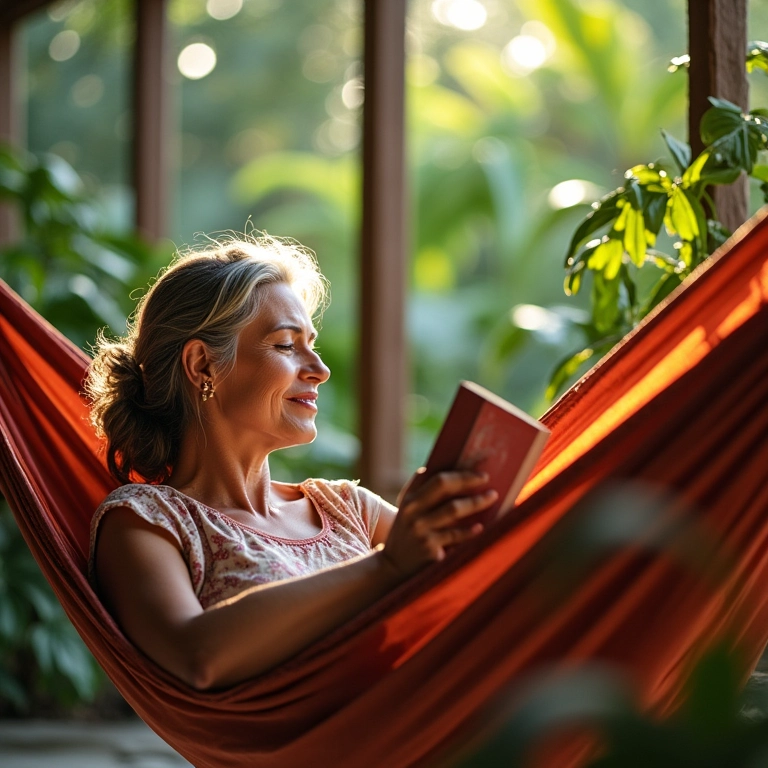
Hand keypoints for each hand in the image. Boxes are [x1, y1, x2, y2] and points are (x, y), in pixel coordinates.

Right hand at [381, 469, 497, 578]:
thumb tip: (444, 469)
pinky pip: (455, 535)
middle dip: (468, 481)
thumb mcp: (407, 510)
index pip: (437, 478)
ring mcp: (420, 529)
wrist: (393, 565)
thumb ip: (420, 490)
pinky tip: (480, 527)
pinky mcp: (428, 547)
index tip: (479, 472)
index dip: (460, 473)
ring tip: (491, 497)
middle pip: (444, 487)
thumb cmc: (408, 532)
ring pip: (453, 509)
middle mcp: (413, 511)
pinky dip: (469, 531)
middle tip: (486, 479)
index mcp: (410, 499)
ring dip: (475, 502)